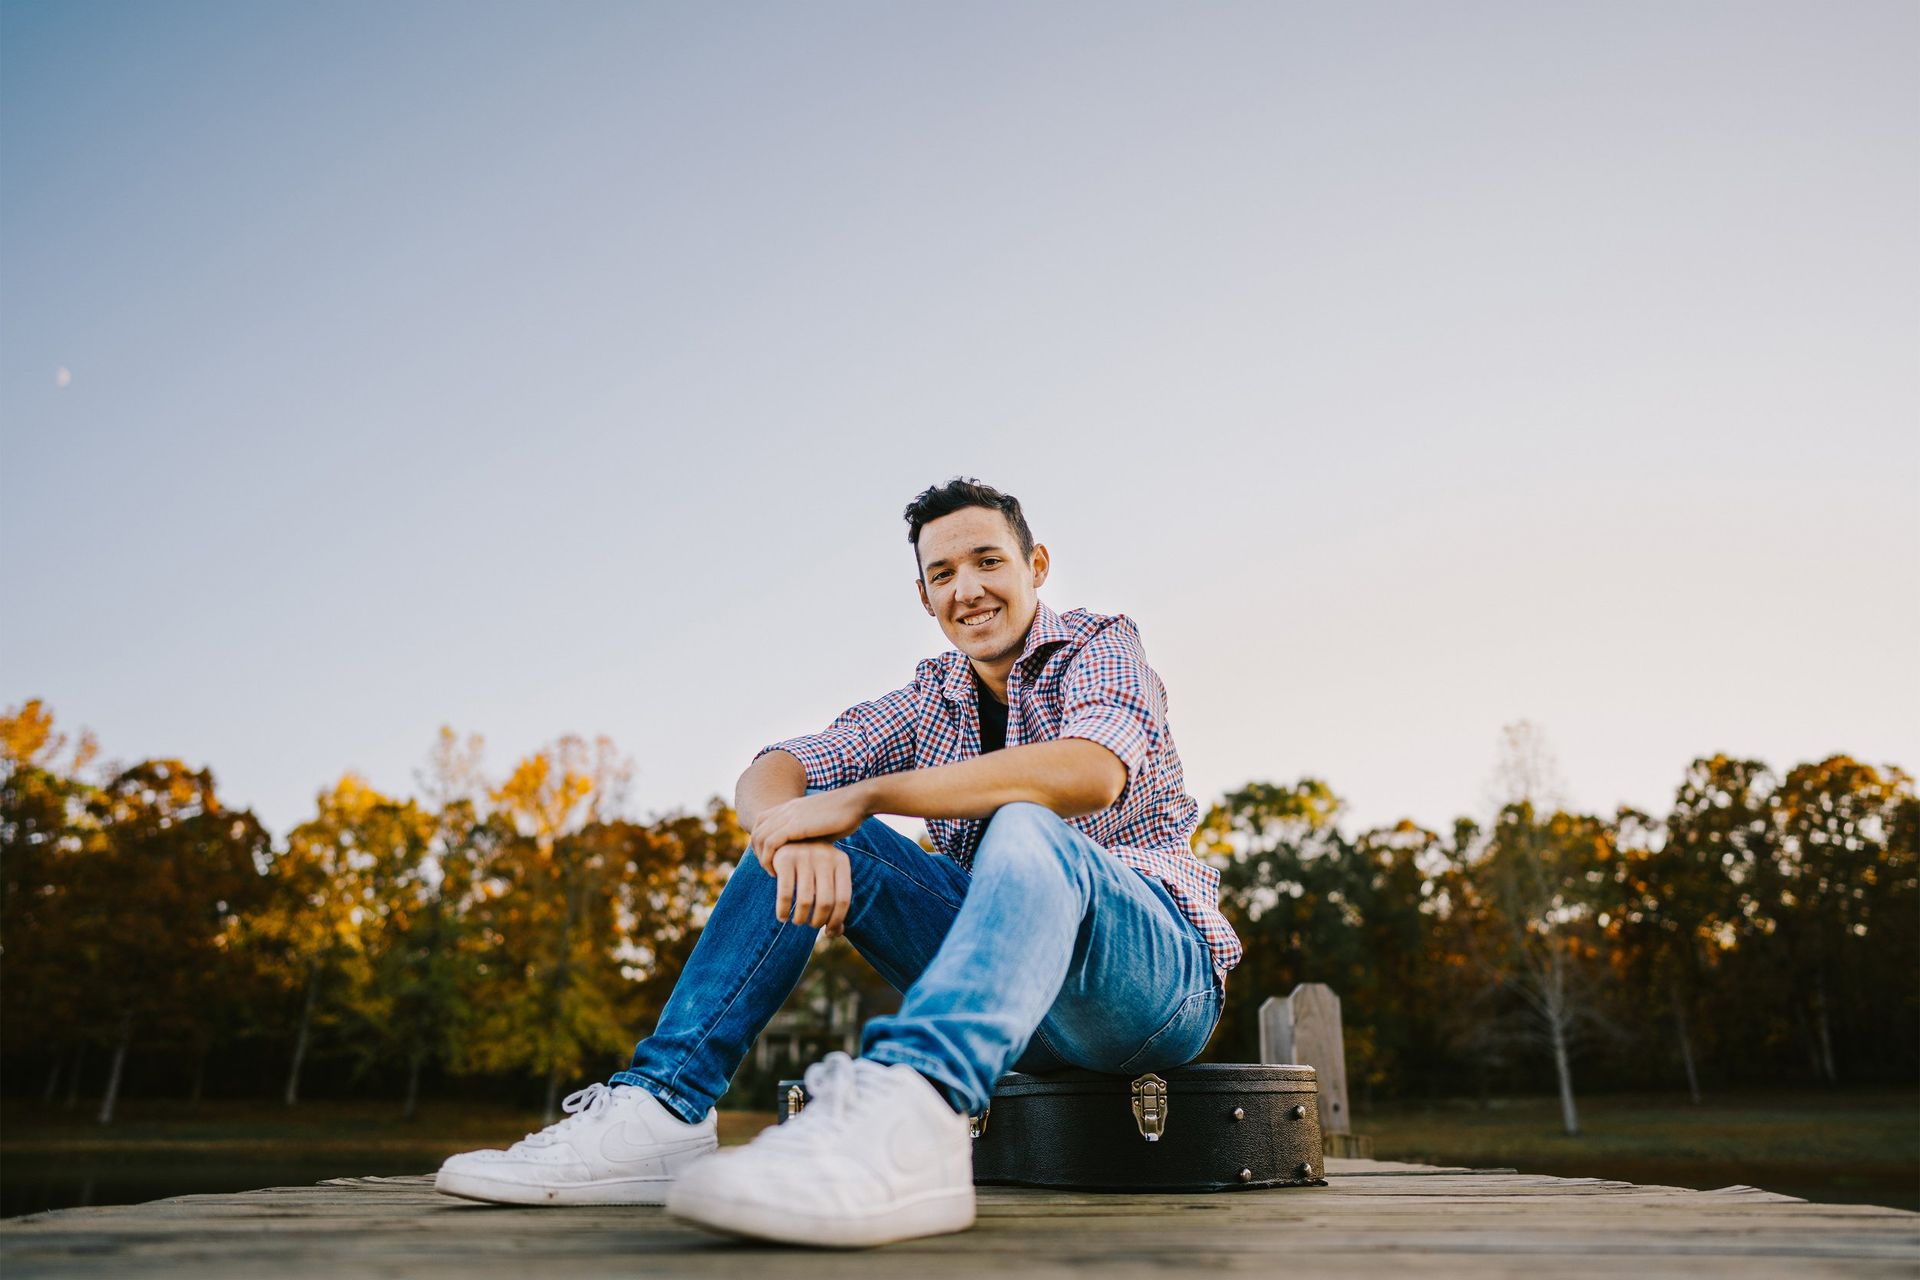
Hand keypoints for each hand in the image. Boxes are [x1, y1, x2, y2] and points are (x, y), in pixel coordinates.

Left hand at [750, 788, 868, 866]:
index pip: (761, 823)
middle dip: (758, 853)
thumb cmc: (844, 816)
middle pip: (756, 832)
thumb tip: (807, 854)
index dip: (761, 843)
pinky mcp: (795, 825)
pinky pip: (771, 843)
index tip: (771, 859)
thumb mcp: (820, 826)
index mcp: (790, 807)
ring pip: (760, 838)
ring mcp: (789, 815)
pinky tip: (778, 871)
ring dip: (762, 859)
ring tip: (772, 872)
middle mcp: (785, 809)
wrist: (856, 802)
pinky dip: (768, 859)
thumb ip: (809, 837)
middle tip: (769, 869)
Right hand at [767, 840, 852, 936]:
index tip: (829, 931)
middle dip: (818, 921)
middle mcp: (825, 856)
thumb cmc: (813, 866)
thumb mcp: (828, 878)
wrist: (788, 838)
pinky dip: (782, 910)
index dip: (837, 920)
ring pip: (805, 900)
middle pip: (825, 902)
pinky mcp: (784, 858)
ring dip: (801, 918)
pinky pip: (784, 893)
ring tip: (798, 921)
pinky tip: (782, 917)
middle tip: (812, 925)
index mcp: (841, 861)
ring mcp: (804, 855)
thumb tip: (837, 932)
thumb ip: (835, 902)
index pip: (843, 899)